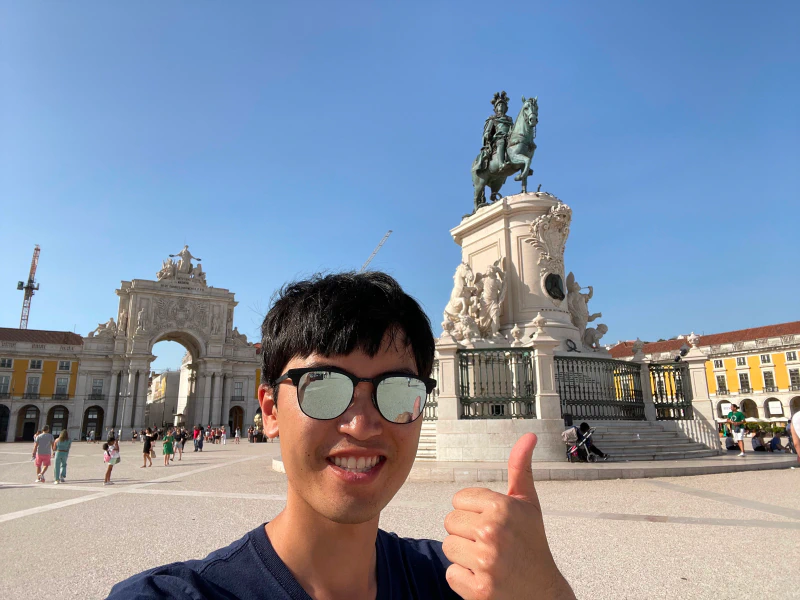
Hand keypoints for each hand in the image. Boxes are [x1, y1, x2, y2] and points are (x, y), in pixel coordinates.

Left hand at [443, 434, 573, 599]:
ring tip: (488, 559)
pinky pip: (451, 573)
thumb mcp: (528, 503)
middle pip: (449, 522)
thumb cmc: (532, 545)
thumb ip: (520, 468)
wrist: (543, 593)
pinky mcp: (478, 589)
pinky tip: (485, 577)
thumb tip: (528, 437)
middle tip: (491, 542)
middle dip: (466, 532)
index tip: (494, 522)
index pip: (459, 499)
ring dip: (464, 555)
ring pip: (448, 547)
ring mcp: (485, 562)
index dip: (474, 511)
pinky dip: (464, 578)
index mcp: (502, 507)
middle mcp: (493, 532)